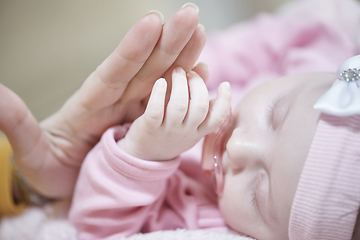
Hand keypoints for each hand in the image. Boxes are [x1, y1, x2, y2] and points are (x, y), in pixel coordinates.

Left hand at [0, 3, 205, 197]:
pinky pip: (169, 102)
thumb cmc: (48, 168)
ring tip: (200, 33)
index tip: (153, 21)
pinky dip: (186, 87)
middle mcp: (116, 101)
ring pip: (162, 78)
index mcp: (90, 104)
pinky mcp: (146, 123)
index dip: (133, 47)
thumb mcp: (31, 152)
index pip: (114, 70)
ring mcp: (134, 109)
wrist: (66, 183)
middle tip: (191, 15)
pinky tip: (200, 72)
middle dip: (169, 41)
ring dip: (182, 56)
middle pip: (145, 67)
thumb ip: (18, 125)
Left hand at [118, 68, 231, 160]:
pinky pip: (156, 110)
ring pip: (179, 106)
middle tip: (189, 73)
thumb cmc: (170, 130)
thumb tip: (204, 66)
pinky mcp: (149, 128)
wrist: (144, 155)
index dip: (225, 101)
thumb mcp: (188, 119)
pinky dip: (159, 93)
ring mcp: (167, 131)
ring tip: (177, 72)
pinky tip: (160, 82)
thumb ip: (197, 93)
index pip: (218, 118)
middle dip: (197, 84)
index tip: (225, 84)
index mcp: (199, 131)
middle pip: (199, 107)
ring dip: (180, 84)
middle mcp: (186, 132)